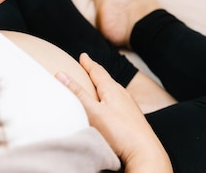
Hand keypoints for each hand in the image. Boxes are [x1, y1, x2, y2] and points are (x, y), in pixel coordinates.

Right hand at [56, 54, 171, 172]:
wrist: (144, 150)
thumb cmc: (118, 131)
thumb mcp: (93, 111)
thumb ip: (77, 93)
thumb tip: (61, 74)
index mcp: (112, 89)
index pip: (98, 71)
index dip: (88, 63)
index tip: (83, 55)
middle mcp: (123, 94)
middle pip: (106, 78)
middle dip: (96, 72)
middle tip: (88, 66)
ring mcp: (129, 105)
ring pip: (114, 90)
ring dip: (104, 84)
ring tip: (98, 83)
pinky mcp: (132, 117)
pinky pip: (118, 100)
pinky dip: (110, 96)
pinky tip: (110, 105)